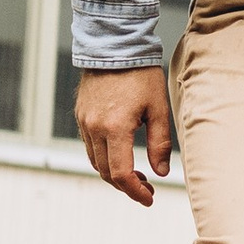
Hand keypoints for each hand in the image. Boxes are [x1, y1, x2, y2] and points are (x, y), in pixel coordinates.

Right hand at [76, 67, 172, 207]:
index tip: (149, 198)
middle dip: (126, 186)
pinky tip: (122, 156)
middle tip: (147, 188)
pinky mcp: (81, 116)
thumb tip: (162, 173)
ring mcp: (84, 122)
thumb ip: (160, 143)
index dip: (135, 191)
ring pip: (95, 161)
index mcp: (115, 128)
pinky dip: (104, 158)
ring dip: (114, 174)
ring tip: (137, 175)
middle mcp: (94, 128)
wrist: (114, 46)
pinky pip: (90, 147)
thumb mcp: (158, 108)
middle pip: (105, 172)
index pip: (120, 173)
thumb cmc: (141, 75)